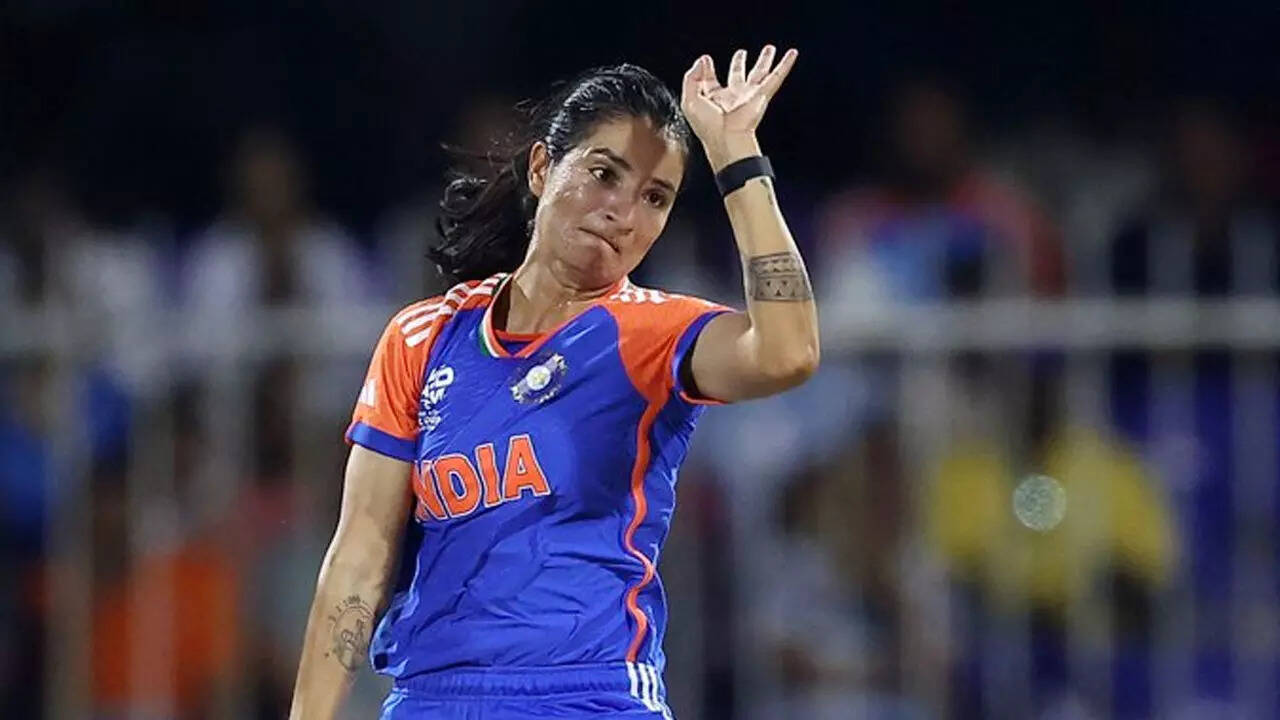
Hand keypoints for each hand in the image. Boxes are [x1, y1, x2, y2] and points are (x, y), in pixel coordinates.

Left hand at [681, 45, 797, 170]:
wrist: (726, 138)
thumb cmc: (708, 126)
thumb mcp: (689, 100)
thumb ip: (691, 78)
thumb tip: (702, 61)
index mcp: (714, 99)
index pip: (711, 80)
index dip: (706, 69)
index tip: (705, 60)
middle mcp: (733, 97)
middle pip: (738, 75)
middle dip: (739, 63)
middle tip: (741, 53)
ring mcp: (749, 96)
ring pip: (759, 73)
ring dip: (764, 61)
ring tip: (769, 49)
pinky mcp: (762, 96)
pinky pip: (776, 77)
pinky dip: (785, 65)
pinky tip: (791, 54)